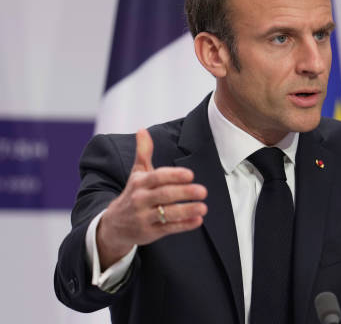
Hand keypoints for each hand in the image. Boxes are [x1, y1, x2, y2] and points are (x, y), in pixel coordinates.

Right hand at [96, 129, 207, 268]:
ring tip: (204, 207)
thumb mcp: (136, 173)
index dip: (174, 176)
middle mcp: (140, 200)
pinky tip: (198, 220)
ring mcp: (145, 217)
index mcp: (140, 183)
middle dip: (184, 193)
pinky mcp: (150, 232)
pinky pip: (169, 229)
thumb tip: (142, 130)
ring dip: (187, 211)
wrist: (114, 225)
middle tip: (203, 191)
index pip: (157, 177)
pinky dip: (184, 225)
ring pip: (167, 214)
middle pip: (164, 195)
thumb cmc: (133, 194)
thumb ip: (143, 153)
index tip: (190, 174)